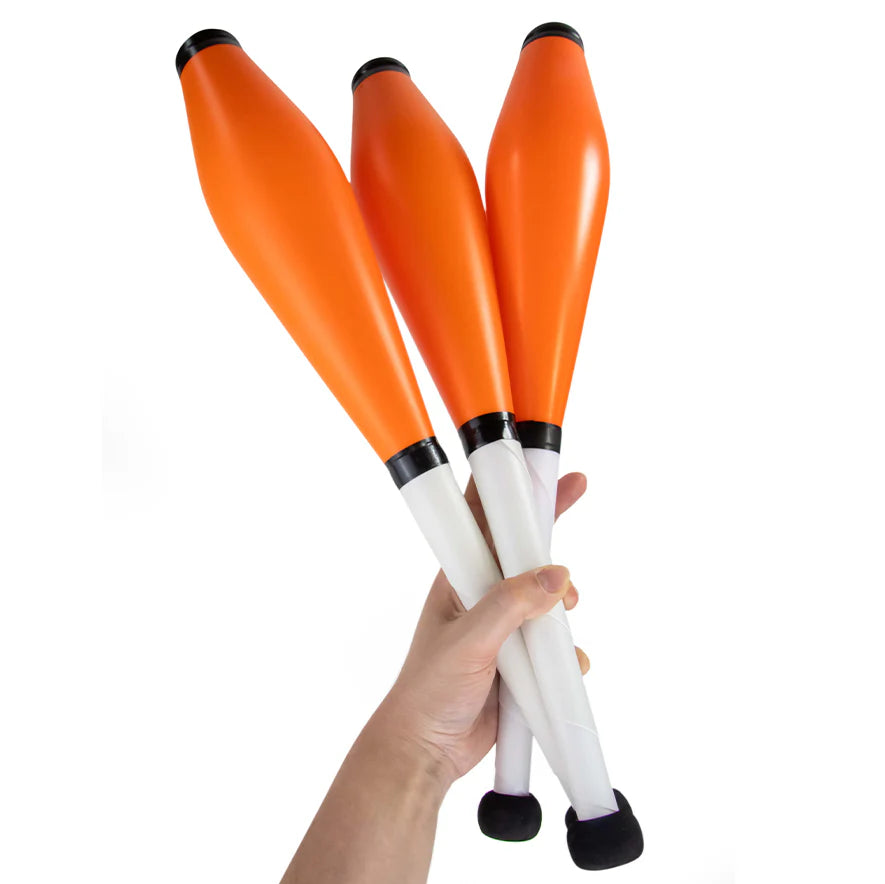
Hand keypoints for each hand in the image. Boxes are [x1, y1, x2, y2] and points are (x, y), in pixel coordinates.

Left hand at [374, 472, 590, 791]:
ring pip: (549, 600)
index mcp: (460, 578)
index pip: (487, 522)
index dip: (515, 493)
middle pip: (527, 556)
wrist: (428, 749)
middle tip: (574, 530)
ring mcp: (505, 627)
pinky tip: (563, 666)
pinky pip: (556, 645)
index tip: (550, 474)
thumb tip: (557, 577)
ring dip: (564, 607)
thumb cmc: (428, 688)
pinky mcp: (522, 659)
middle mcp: (484, 595)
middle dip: (552, 549)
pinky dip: (566, 652)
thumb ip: (510, 606)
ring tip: (566, 618)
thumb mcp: (467, 640)